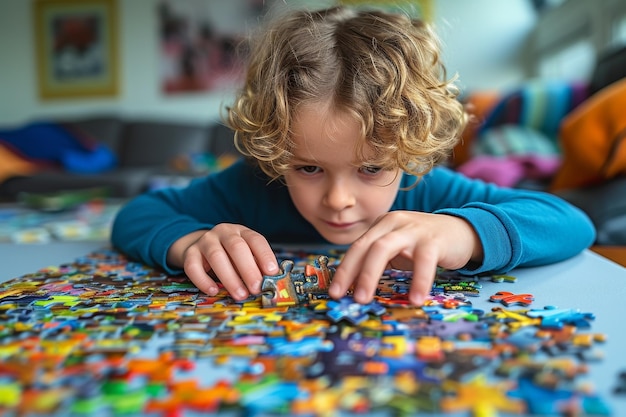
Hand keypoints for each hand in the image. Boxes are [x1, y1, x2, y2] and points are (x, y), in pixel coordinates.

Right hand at [168, 223, 278, 299]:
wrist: (201, 247)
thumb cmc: (230, 255)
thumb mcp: (245, 256)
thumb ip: (256, 267)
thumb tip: (270, 285)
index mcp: (242, 232)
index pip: (256, 240)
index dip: (265, 255)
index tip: (272, 272)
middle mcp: (224, 232)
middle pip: (237, 247)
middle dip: (248, 269)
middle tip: (256, 288)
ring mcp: (205, 241)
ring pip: (216, 256)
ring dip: (230, 278)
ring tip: (240, 295)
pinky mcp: (190, 252)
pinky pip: (193, 266)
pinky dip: (203, 280)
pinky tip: (213, 291)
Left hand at [328, 211, 482, 304]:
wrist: (462, 231)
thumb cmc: (424, 245)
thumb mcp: (398, 250)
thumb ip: (379, 262)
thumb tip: (355, 288)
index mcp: (381, 226)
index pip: (357, 247)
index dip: (344, 270)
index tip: (334, 292)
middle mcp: (393, 223)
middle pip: (366, 246)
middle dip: (352, 273)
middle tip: (346, 298)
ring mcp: (413, 229)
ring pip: (384, 248)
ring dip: (371, 274)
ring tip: (365, 300)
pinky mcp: (435, 239)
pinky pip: (424, 260)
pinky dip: (418, 280)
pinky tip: (415, 299)